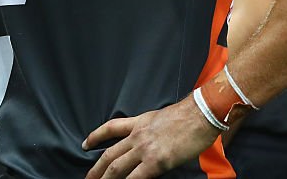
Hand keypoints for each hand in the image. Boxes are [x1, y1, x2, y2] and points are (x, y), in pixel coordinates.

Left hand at [83, 95, 220, 178]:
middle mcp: (137, 135)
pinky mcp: (155, 162)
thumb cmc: (189, 114)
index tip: (86, 144)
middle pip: (109, 154)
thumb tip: (149, 139)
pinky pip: (135, 178)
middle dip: (96, 169)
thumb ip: (151, 128)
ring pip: (116, 168)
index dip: (96, 137)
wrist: (200, 114)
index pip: (111, 128)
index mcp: (140, 122)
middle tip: (88, 178)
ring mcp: (145, 149)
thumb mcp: (162, 116)